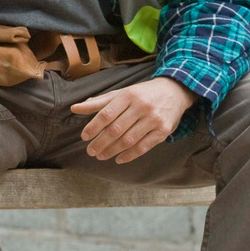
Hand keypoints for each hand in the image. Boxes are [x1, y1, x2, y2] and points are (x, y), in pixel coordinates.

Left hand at [70, 76, 197, 163]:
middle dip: (100, 142)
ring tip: (101, 156)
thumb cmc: (142, 94)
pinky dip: (129, 155)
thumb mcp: (121, 93)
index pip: (106, 113)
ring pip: (129, 140)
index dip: (93, 127)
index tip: (84, 137)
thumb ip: (98, 102)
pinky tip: (118, 159)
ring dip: (112, 151)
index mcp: (128, 95)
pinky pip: (144, 147)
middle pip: (116, 129)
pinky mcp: (163, 131)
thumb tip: (74, 108)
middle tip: (90, 151)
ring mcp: (154, 120)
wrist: (175, 92)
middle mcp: (141, 107)